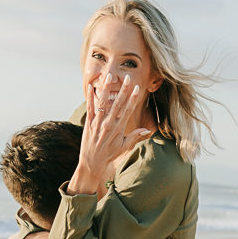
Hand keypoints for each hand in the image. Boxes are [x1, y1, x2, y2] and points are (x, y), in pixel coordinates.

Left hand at [67, 74, 150, 196]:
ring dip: (107, 88)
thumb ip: (135, 136)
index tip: (137, 87)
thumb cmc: (109, 154)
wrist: (92, 162)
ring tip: (109, 76)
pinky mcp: (89, 123)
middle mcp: (109, 124)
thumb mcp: (124, 146)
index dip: (133, 98)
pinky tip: (91, 86)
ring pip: (103, 102)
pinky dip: (90, 97)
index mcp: (119, 128)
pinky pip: (90, 107)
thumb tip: (148, 130)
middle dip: (123, 89)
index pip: (128, 110)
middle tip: (127, 77)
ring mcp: (98, 122)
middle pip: (118, 103)